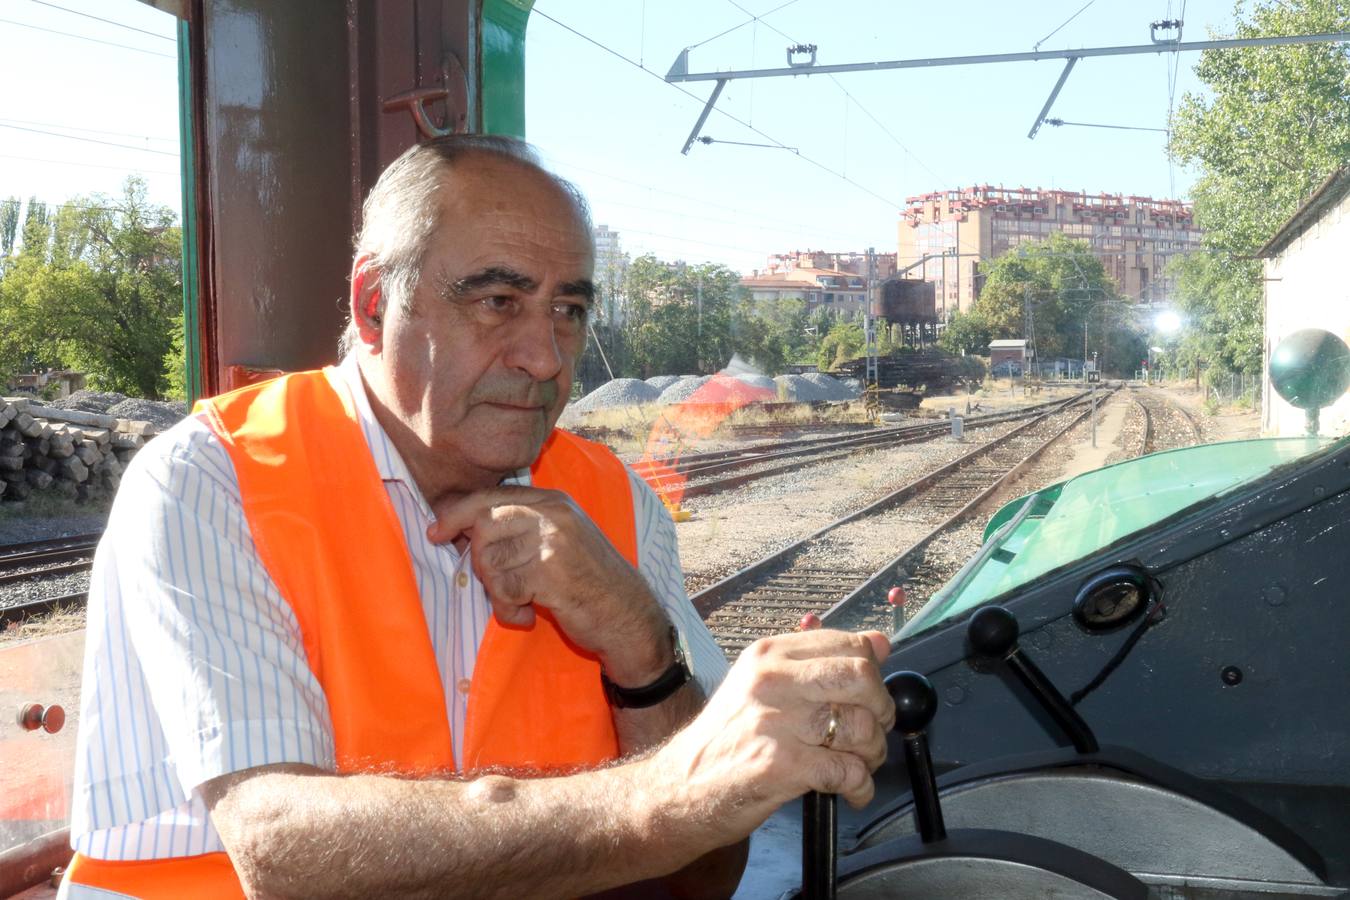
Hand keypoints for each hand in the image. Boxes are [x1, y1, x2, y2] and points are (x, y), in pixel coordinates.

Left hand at [428, 486, 671, 683]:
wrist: (628, 616)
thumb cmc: (589, 582)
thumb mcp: (559, 541)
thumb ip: (519, 530)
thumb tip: (461, 528)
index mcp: (552, 501)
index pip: (491, 496)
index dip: (457, 513)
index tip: (437, 532)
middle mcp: (553, 513)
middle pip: (484, 527)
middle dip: (481, 564)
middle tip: (503, 587)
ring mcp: (553, 540)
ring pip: (491, 562)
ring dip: (499, 594)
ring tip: (523, 604)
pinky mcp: (551, 572)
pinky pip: (505, 591)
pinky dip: (510, 612)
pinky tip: (531, 617)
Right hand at [648, 629, 893, 845]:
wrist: (678, 788)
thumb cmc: (724, 740)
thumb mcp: (765, 686)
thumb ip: (821, 663)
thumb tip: (878, 641)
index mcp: (770, 655)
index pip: (849, 645)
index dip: (874, 673)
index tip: (869, 696)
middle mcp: (772, 681)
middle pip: (861, 678)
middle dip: (881, 709)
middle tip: (873, 730)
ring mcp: (776, 722)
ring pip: (860, 727)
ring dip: (873, 754)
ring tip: (858, 764)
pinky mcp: (781, 766)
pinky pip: (848, 771)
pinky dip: (861, 787)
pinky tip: (850, 791)